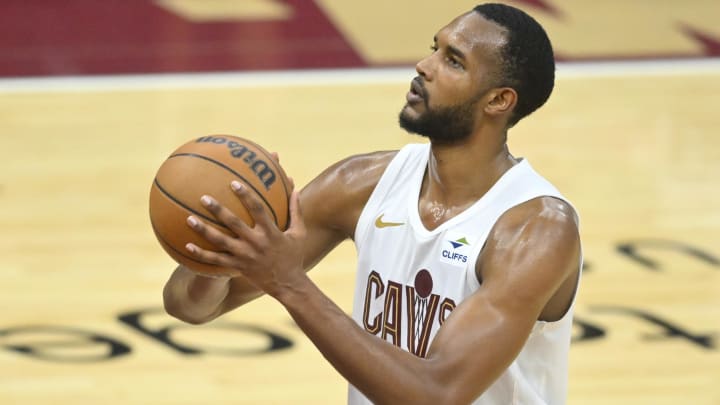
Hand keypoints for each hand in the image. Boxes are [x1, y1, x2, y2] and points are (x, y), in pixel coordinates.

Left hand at [184, 180, 306, 296]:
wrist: (288, 284)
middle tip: (204, 197)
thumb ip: (296, 210)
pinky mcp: (238, 267)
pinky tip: (187, 246)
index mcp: (271, 232)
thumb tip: (295, 188)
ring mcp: (245, 256)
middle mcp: (256, 243)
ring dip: (203, 230)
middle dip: (218, 210)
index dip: (246, 195)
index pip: (257, 209)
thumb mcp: (299, 233)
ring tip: (188, 219)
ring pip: (220, 242)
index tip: (234, 183)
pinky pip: (216, 261)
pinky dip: (201, 254)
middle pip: (234, 223)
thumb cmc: (294, 255)